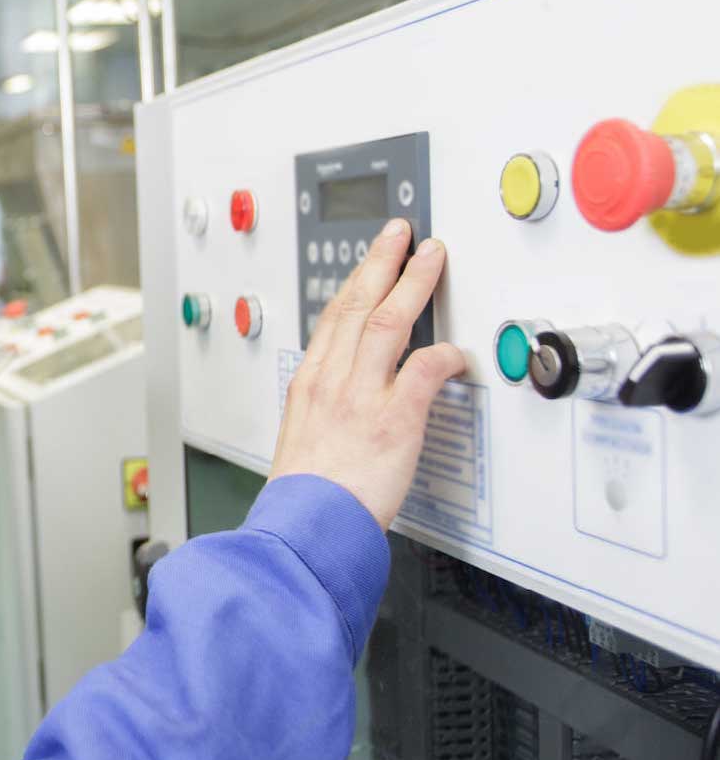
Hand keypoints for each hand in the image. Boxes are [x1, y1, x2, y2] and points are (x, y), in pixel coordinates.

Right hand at [270, 218, 465, 529]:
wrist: (305, 526)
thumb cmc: (304, 495)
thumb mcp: (302, 441)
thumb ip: (326, 411)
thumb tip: (344, 404)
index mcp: (309, 384)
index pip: (333, 317)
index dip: (355, 282)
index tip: (369, 262)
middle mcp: (333, 380)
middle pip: (359, 305)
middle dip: (382, 262)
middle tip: (401, 233)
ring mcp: (361, 396)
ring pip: (389, 322)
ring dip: (413, 283)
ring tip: (432, 257)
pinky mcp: (394, 419)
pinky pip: (424, 371)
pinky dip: (442, 354)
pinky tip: (457, 351)